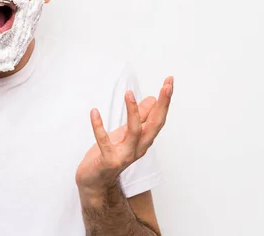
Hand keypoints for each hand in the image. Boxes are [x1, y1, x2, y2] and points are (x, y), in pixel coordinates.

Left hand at [75, 77, 173, 196]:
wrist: (95, 182)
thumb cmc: (109, 156)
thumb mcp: (125, 133)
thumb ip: (140, 119)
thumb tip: (152, 100)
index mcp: (143, 140)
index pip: (159, 118)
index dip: (165, 101)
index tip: (170, 81)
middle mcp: (138, 148)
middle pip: (155, 125)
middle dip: (162, 105)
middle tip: (166, 86)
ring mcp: (124, 155)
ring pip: (134, 132)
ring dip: (133, 113)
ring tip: (128, 94)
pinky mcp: (108, 161)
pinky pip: (104, 142)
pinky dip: (99, 127)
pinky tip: (94, 112)